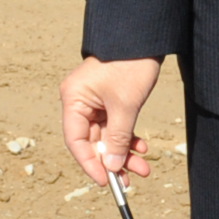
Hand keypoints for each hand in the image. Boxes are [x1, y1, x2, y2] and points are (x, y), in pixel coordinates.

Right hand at [58, 57, 161, 185]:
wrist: (145, 37)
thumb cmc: (130, 65)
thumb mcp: (125, 106)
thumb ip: (117, 138)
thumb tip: (112, 166)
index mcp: (73, 99)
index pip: (75, 141)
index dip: (90, 163)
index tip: (105, 181)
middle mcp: (79, 101)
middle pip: (92, 141)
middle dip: (113, 160)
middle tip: (129, 180)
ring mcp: (94, 100)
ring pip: (106, 136)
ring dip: (124, 152)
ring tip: (143, 168)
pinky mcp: (109, 99)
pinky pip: (115, 126)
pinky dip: (128, 138)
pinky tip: (142, 148)